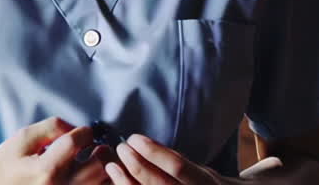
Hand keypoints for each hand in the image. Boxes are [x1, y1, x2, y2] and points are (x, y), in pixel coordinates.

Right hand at [0, 116, 112, 184]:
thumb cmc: (4, 166)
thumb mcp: (20, 139)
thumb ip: (49, 128)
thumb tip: (73, 128)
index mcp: (46, 170)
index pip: (76, 144)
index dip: (84, 132)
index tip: (85, 130)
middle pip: (97, 167)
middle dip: (100, 150)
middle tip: (96, 145)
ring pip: (100, 182)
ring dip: (103, 167)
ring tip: (97, 158)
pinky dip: (97, 181)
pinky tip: (90, 174)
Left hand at [104, 134, 227, 184]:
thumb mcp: (199, 170)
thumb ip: (175, 160)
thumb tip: (142, 144)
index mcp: (205, 183)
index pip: (177, 167)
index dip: (153, 152)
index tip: (134, 139)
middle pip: (158, 184)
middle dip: (135, 165)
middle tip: (121, 149)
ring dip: (125, 181)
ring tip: (112, 166)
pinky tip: (118, 182)